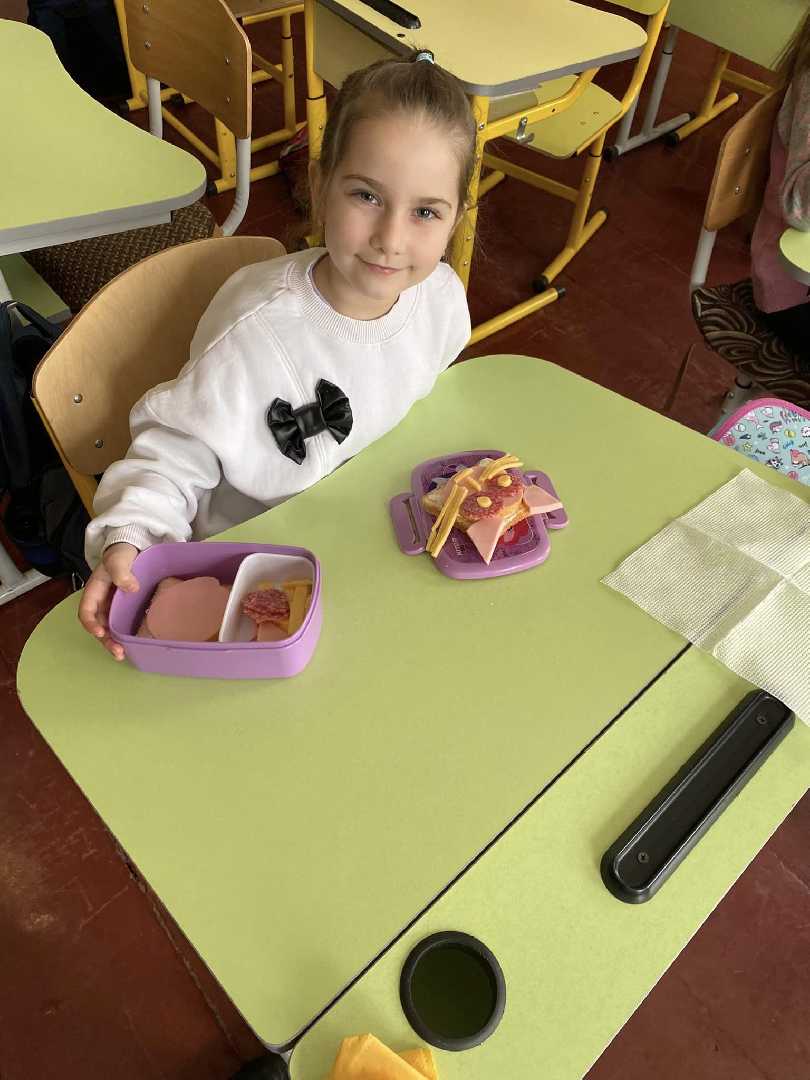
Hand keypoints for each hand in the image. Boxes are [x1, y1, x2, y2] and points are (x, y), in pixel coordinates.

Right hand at [78, 543, 138, 660]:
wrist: (131, 549)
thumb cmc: (120, 553)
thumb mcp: (119, 559)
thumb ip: (121, 572)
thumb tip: (131, 588)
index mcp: (94, 590)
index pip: (86, 611)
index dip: (91, 624)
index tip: (101, 633)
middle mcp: (100, 602)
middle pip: (98, 625)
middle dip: (105, 641)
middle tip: (118, 652)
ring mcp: (111, 606)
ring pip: (108, 628)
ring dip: (113, 642)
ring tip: (123, 655)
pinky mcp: (123, 609)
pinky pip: (120, 624)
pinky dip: (123, 635)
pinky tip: (132, 645)